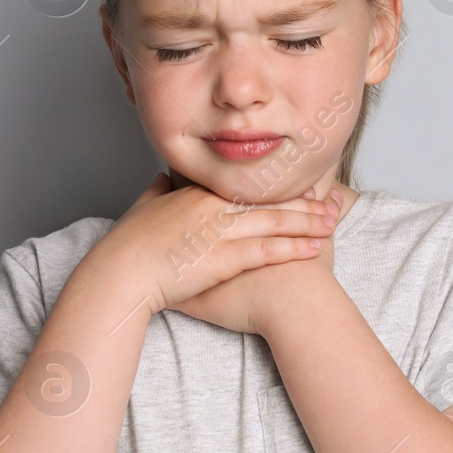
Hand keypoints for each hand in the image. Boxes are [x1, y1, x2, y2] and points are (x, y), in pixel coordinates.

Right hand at [91, 172, 336, 318]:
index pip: (247, 187)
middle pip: (267, 200)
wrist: (120, 273)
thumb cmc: (127, 246)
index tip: (301, 187)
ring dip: (308, 222)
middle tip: (330, 202)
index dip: (277, 188)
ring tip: (333, 222)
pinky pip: (267, 250)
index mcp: (197, 194)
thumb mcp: (142, 209)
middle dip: (303, 202)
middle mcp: (213, 207)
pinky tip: (314, 248)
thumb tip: (161, 179)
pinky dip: (293, 248)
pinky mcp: (223, 257)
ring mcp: (219, 231)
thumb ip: (156, 192)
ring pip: (274, 221)